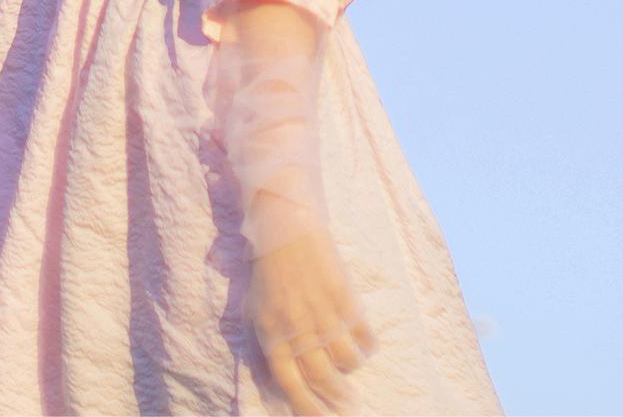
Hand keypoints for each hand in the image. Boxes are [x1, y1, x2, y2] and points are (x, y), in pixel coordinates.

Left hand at [247, 223, 375, 414]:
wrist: (285, 223)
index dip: (307, 408)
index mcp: (272, 332)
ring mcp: (322, 312)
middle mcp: (297, 327)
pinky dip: (367, 346)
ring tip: (351, 369)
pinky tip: (365, 345)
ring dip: (351, 370)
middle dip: (338, 398)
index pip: (290, 385)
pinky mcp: (343, 296)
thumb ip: (268, 344)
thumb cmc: (268, 268)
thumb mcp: (255, 308)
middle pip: (322, 378)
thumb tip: (278, 380)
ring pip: (346, 360)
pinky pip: (362, 335)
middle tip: (347, 405)